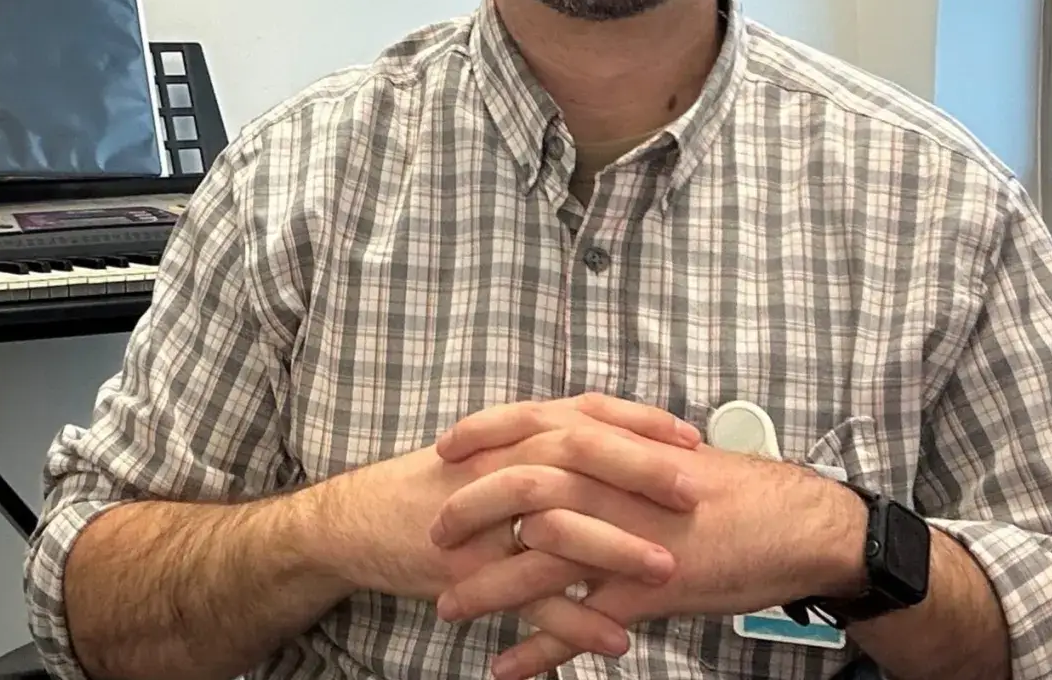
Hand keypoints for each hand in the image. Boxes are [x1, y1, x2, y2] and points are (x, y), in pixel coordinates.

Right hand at [310, 395, 704, 659]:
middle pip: (578, 456)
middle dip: (640, 472)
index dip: (639, 423)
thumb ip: (541, 442)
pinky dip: (575, 620)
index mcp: (511, 436)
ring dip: (616, 548)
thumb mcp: (485, 451)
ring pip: (557, 527)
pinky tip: (617, 639)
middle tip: (695, 491)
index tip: (691, 437)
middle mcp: (499, 467)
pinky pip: (529, 599)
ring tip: (668, 569)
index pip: (583, 413)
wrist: (356, 522)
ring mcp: (484, 521)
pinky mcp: (470, 572)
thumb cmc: (431, 487)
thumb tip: (607, 439)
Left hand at [431, 407, 867, 679]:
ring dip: (488, 586)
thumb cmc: (735, 494)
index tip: (443, 448)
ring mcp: (631, 537)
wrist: (801, 526)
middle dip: (468, 511)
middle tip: (432, 532)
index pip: (536, 424)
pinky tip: (505, 668)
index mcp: (620, 445)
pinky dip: (539, 648)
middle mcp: (618, 484)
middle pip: (521, 489)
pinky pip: (581, 622)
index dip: (484, 434)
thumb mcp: (669, 457)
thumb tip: (573, 445)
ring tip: (447, 609)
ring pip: (540, 559)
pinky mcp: (650, 588)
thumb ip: (617, 452)